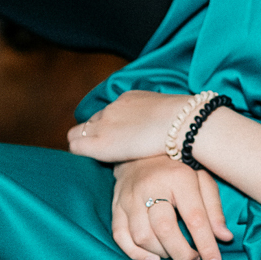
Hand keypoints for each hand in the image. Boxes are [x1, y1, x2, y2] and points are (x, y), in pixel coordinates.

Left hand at [69, 90, 197, 162]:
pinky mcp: (99, 143)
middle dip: (94, 133)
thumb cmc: (184, 123)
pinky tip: (91, 160)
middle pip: (91, 121)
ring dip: (85, 142)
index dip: (110, 126)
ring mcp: (104, 124)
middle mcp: (112, 108)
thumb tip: (160, 128)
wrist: (182, 124)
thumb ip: (157, 117)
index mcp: (129, 98)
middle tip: (106, 149)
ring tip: (95, 157)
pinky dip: (80, 152)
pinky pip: (76, 146)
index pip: (109, 112)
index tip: (119, 137)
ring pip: (78, 133)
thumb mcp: (167, 111)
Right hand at [108, 155, 232, 259]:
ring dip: (162, 253)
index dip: (206, 245)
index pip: (195, 218)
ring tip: (176, 253)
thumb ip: (215, 210)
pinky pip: (120, 237)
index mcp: (179, 178)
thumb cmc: (180, 169)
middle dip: (181, 253)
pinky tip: (153, 258)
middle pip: (165, 229)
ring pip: (142, 236)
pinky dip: (136, 253)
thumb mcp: (203, 180)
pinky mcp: (115, 207)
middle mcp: (151, 187)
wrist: (142, 150)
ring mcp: (129, 197)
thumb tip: (225, 238)